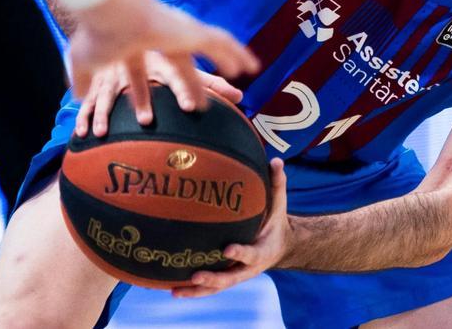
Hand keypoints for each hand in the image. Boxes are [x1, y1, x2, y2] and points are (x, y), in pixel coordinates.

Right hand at [65, 0, 258, 121]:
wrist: (111, 14)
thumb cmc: (99, 35)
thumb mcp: (85, 63)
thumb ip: (83, 79)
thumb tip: (77, 97)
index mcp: (136, 45)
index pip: (149, 72)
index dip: (153, 91)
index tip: (156, 110)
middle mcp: (160, 37)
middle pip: (183, 64)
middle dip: (193, 83)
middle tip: (201, 103)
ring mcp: (179, 31)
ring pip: (209, 48)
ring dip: (226, 60)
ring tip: (243, 74)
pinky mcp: (191, 31)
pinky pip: (221, 43)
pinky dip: (236, 53)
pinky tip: (249, 66)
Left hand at [173, 158, 288, 298]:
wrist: (279, 246)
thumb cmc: (275, 220)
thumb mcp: (279, 203)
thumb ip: (277, 183)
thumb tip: (276, 160)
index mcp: (263, 251)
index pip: (252, 253)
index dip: (241, 253)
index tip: (228, 249)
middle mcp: (248, 268)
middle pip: (230, 278)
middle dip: (213, 279)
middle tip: (195, 275)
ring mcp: (236, 275)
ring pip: (216, 288)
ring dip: (197, 291)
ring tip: (175, 291)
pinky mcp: (226, 277)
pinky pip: (209, 287)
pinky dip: (192, 290)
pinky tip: (172, 289)